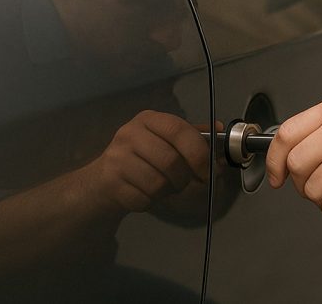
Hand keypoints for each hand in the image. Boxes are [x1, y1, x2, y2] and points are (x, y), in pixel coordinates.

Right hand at [79, 110, 211, 215]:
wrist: (102, 181)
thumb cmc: (141, 159)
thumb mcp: (164, 140)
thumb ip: (192, 136)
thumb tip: (219, 127)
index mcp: (149, 119)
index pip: (179, 130)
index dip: (199, 153)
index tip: (208, 170)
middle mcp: (130, 133)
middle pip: (170, 161)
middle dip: (183, 179)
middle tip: (183, 183)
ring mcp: (117, 157)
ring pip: (157, 183)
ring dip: (166, 192)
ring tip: (162, 187)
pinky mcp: (110, 181)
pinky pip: (142, 198)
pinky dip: (150, 202)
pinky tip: (144, 194)